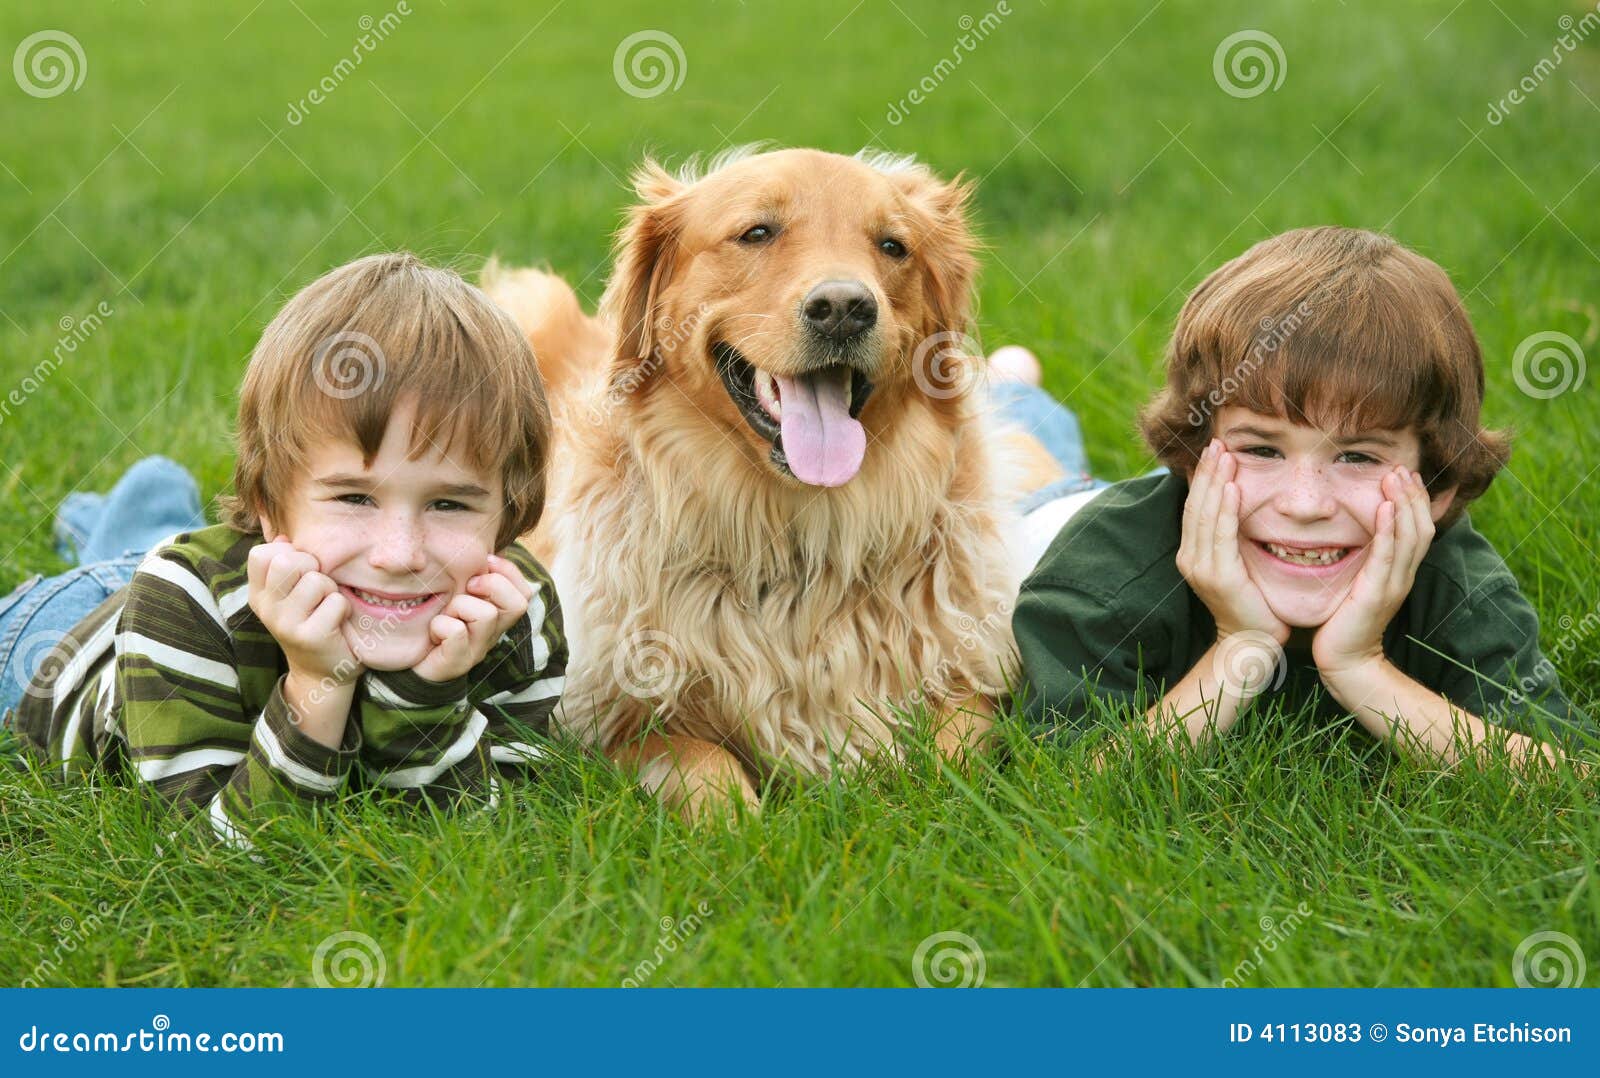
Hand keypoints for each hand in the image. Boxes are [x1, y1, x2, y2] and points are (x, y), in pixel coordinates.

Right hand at [247, 540, 359, 684]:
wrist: (321, 673)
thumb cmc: (312, 622)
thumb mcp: (291, 594)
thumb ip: (286, 564)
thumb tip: (283, 537)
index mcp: (258, 594)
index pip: (261, 553)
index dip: (288, 554)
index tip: (299, 572)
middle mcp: (266, 609)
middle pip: (287, 561)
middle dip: (312, 567)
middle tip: (319, 588)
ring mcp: (285, 624)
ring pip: (315, 580)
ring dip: (330, 589)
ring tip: (327, 606)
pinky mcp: (309, 636)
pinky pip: (335, 601)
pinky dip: (343, 608)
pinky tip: (337, 622)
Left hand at [411, 554, 534, 682]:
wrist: (408, 663)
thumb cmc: (432, 622)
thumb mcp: (454, 593)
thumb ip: (471, 575)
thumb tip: (482, 547)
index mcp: (496, 616)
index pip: (525, 592)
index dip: (509, 571)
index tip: (485, 562)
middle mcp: (493, 633)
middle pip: (519, 603)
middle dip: (491, 585)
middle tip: (468, 587)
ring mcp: (477, 650)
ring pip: (485, 614)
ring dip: (459, 606)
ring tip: (445, 614)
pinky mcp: (457, 662)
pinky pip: (455, 632)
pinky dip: (440, 626)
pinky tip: (432, 632)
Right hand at [1177, 440, 1289, 645]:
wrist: (1251, 642)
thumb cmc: (1251, 604)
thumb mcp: (1236, 565)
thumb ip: (1231, 538)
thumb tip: (1239, 505)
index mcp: (1192, 553)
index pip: (1195, 507)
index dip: (1203, 478)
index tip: (1214, 451)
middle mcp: (1190, 558)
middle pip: (1196, 505)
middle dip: (1207, 472)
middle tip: (1217, 442)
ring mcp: (1201, 567)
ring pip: (1206, 515)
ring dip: (1216, 483)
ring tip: (1225, 456)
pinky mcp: (1219, 576)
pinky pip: (1221, 535)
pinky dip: (1226, 510)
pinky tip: (1234, 488)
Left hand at [1313, 466, 1434, 680]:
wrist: (1345, 660)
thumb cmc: (1344, 621)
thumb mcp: (1359, 583)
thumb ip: (1365, 561)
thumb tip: (1359, 535)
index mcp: (1399, 572)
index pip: (1417, 528)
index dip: (1415, 500)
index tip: (1405, 473)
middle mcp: (1402, 575)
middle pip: (1420, 527)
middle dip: (1413, 495)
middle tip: (1402, 467)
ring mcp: (1393, 584)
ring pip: (1409, 537)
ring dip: (1404, 504)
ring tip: (1397, 476)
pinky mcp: (1376, 594)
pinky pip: (1387, 556)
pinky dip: (1389, 531)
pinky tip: (1385, 509)